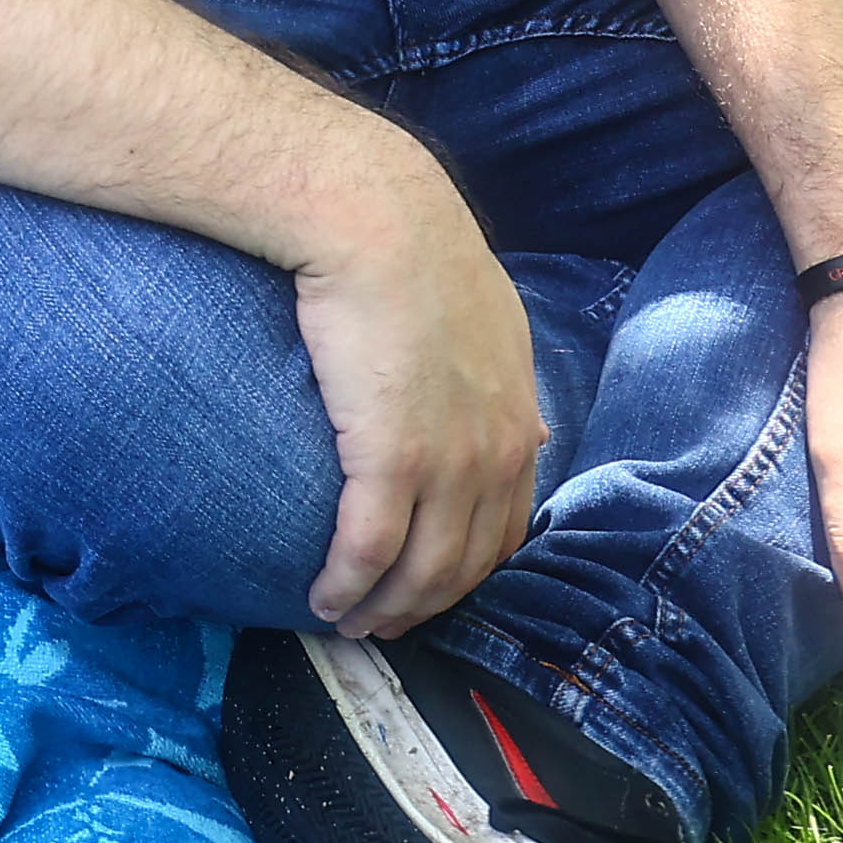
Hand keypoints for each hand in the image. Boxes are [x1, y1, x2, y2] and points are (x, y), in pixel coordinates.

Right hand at [290, 144, 550, 633]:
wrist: (375, 218)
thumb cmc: (413, 248)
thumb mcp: (487, 316)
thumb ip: (495, 375)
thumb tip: (509, 416)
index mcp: (518, 419)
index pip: (507, 526)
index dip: (468, 569)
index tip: (430, 587)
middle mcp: (497, 452)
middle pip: (467, 562)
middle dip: (426, 605)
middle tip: (385, 623)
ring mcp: (450, 461)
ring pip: (423, 571)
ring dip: (385, 609)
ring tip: (348, 620)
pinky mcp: (392, 458)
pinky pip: (370, 549)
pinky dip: (348, 585)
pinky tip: (324, 596)